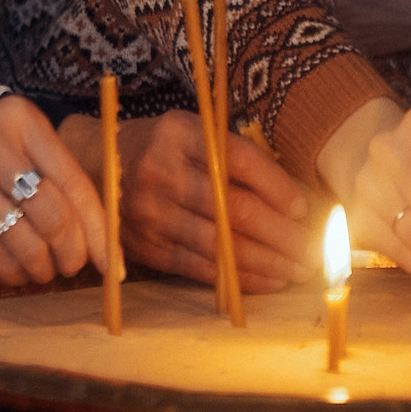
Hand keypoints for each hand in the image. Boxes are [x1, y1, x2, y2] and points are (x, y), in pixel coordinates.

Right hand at [0, 95, 107, 286]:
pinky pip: (0, 259)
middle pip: (60, 217)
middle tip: (73, 266)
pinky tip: (13, 271)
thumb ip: (38, 166)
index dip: (101, 229)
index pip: (77, 182)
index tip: (112, 260)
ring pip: (33, 244)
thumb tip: (91, 224)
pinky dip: (15, 273)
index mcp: (18, 119)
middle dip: (74, 253)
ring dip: (44, 268)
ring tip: (41, 270)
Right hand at [58, 109, 313, 290]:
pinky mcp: (145, 246)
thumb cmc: (160, 147)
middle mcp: (161, 170)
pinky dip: (240, 279)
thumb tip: (298, 201)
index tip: (306, 209)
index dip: (280, 189)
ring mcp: (149, 212)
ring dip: (269, 264)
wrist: (95, 164)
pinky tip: (268, 280)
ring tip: (299, 270)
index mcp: (179, 132)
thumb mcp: (192, 131)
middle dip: (284, 236)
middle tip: (314, 252)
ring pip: (222, 246)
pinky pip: (201, 269)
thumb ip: (235, 156)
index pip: (241, 162)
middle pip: (236, 210)